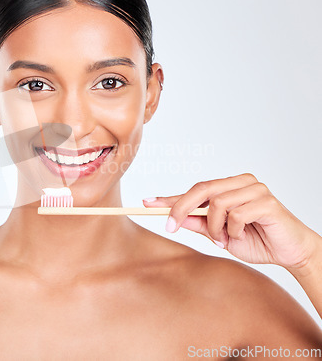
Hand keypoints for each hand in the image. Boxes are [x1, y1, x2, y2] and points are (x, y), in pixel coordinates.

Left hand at [143, 173, 320, 270]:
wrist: (289, 253)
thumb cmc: (256, 240)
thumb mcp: (218, 235)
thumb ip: (198, 224)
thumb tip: (173, 218)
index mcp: (229, 187)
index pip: (195, 189)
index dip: (170, 197)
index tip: (147, 203)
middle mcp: (241, 183)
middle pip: (201, 189)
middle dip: (181, 208)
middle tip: (170, 226)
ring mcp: (255, 189)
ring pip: (217, 203)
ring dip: (214, 227)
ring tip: (223, 239)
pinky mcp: (266, 202)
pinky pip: (235, 215)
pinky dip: (232, 231)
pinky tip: (241, 236)